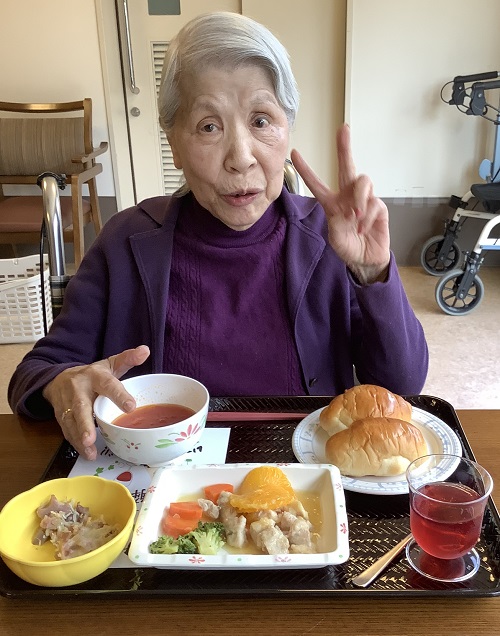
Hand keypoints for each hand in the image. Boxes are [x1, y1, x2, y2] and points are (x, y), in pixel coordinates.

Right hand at [42, 345, 149, 459]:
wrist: (58, 379)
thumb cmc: (91, 375)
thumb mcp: (109, 364)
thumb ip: (128, 359)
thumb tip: (146, 350)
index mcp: (95, 376)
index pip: (108, 384)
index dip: (119, 396)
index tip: (131, 407)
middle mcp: (79, 389)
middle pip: (81, 407)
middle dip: (85, 424)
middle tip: (91, 438)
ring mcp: (68, 404)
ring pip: (71, 422)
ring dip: (79, 438)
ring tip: (89, 451)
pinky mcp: (61, 415)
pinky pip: (67, 430)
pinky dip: (75, 443)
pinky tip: (86, 452)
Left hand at [290, 124, 389, 283]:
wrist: (365, 260)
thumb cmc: (348, 247)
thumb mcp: (334, 236)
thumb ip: (338, 220)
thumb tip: (355, 208)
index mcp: (332, 203)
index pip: (317, 184)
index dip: (306, 170)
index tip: (295, 154)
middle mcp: (348, 197)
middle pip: (347, 167)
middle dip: (345, 147)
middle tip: (343, 129)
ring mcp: (365, 200)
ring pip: (363, 182)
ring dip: (359, 199)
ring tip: (356, 217)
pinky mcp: (379, 206)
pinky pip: (374, 203)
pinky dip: (367, 218)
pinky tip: (364, 228)